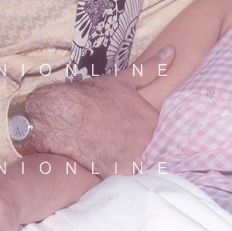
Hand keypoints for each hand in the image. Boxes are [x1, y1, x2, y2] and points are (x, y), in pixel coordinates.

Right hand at [25, 47, 174, 173]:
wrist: (58, 116)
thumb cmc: (89, 97)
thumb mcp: (123, 81)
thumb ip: (151, 69)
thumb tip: (172, 51)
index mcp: (153, 120)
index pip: (160, 132)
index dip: (145, 132)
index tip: (130, 129)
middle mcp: (148, 141)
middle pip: (150, 150)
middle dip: (137, 148)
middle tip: (115, 140)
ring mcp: (132, 159)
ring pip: (137, 166)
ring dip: (126, 161)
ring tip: (107, 151)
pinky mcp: (115, 175)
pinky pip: (120, 178)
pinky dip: (111, 173)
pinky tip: (99, 162)